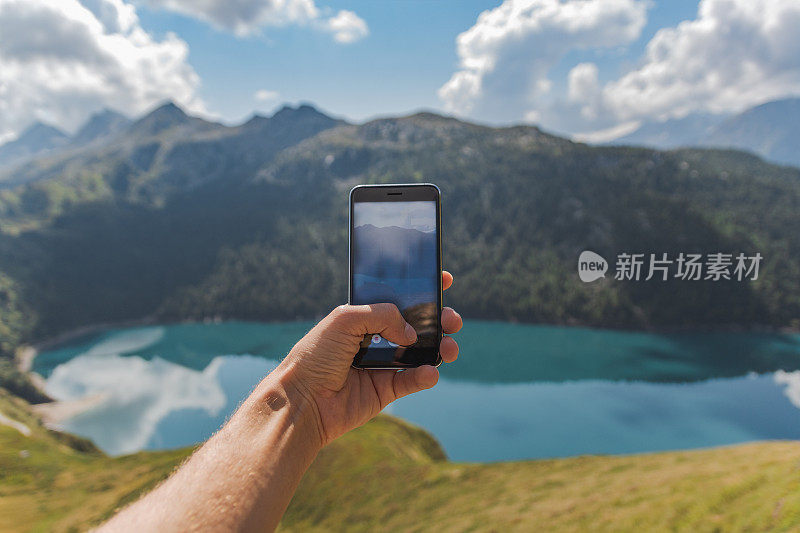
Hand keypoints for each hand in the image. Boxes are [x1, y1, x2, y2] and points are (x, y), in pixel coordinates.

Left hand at [278, 271, 461, 445]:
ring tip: (450, 347)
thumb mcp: (345, 318)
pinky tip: (429, 371)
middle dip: (439, 319)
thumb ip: (383, 314)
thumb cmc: (315, 355)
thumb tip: (411, 333)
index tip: (445, 280)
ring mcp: (381, 364)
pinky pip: (413, 380)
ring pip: (421, 352)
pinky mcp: (385, 390)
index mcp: (362, 316)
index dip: (421, 288)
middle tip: (451, 319)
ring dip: (440, 347)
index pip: (397, 297)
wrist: (303, 399)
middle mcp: (374, 338)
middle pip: (416, 325)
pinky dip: (426, 375)